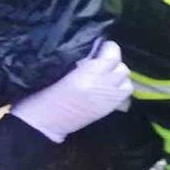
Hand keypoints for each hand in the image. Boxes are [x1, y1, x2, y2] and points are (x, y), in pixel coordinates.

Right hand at [11, 41, 131, 142]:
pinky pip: (123, 96)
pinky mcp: (108, 111)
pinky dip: (119, 89)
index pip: (112, 55)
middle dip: (114, 62)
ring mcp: (108, 100)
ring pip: (127, 82)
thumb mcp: (59, 69)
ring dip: (119, 76)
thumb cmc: (43, 94)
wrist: (43, 123)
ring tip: (106, 74)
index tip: (100, 46)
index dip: (108, 48)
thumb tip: (93, 52)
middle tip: (101, 61)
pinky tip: (106, 87)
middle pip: (122, 68)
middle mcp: (103, 86)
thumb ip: (81, 60)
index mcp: (88, 74)